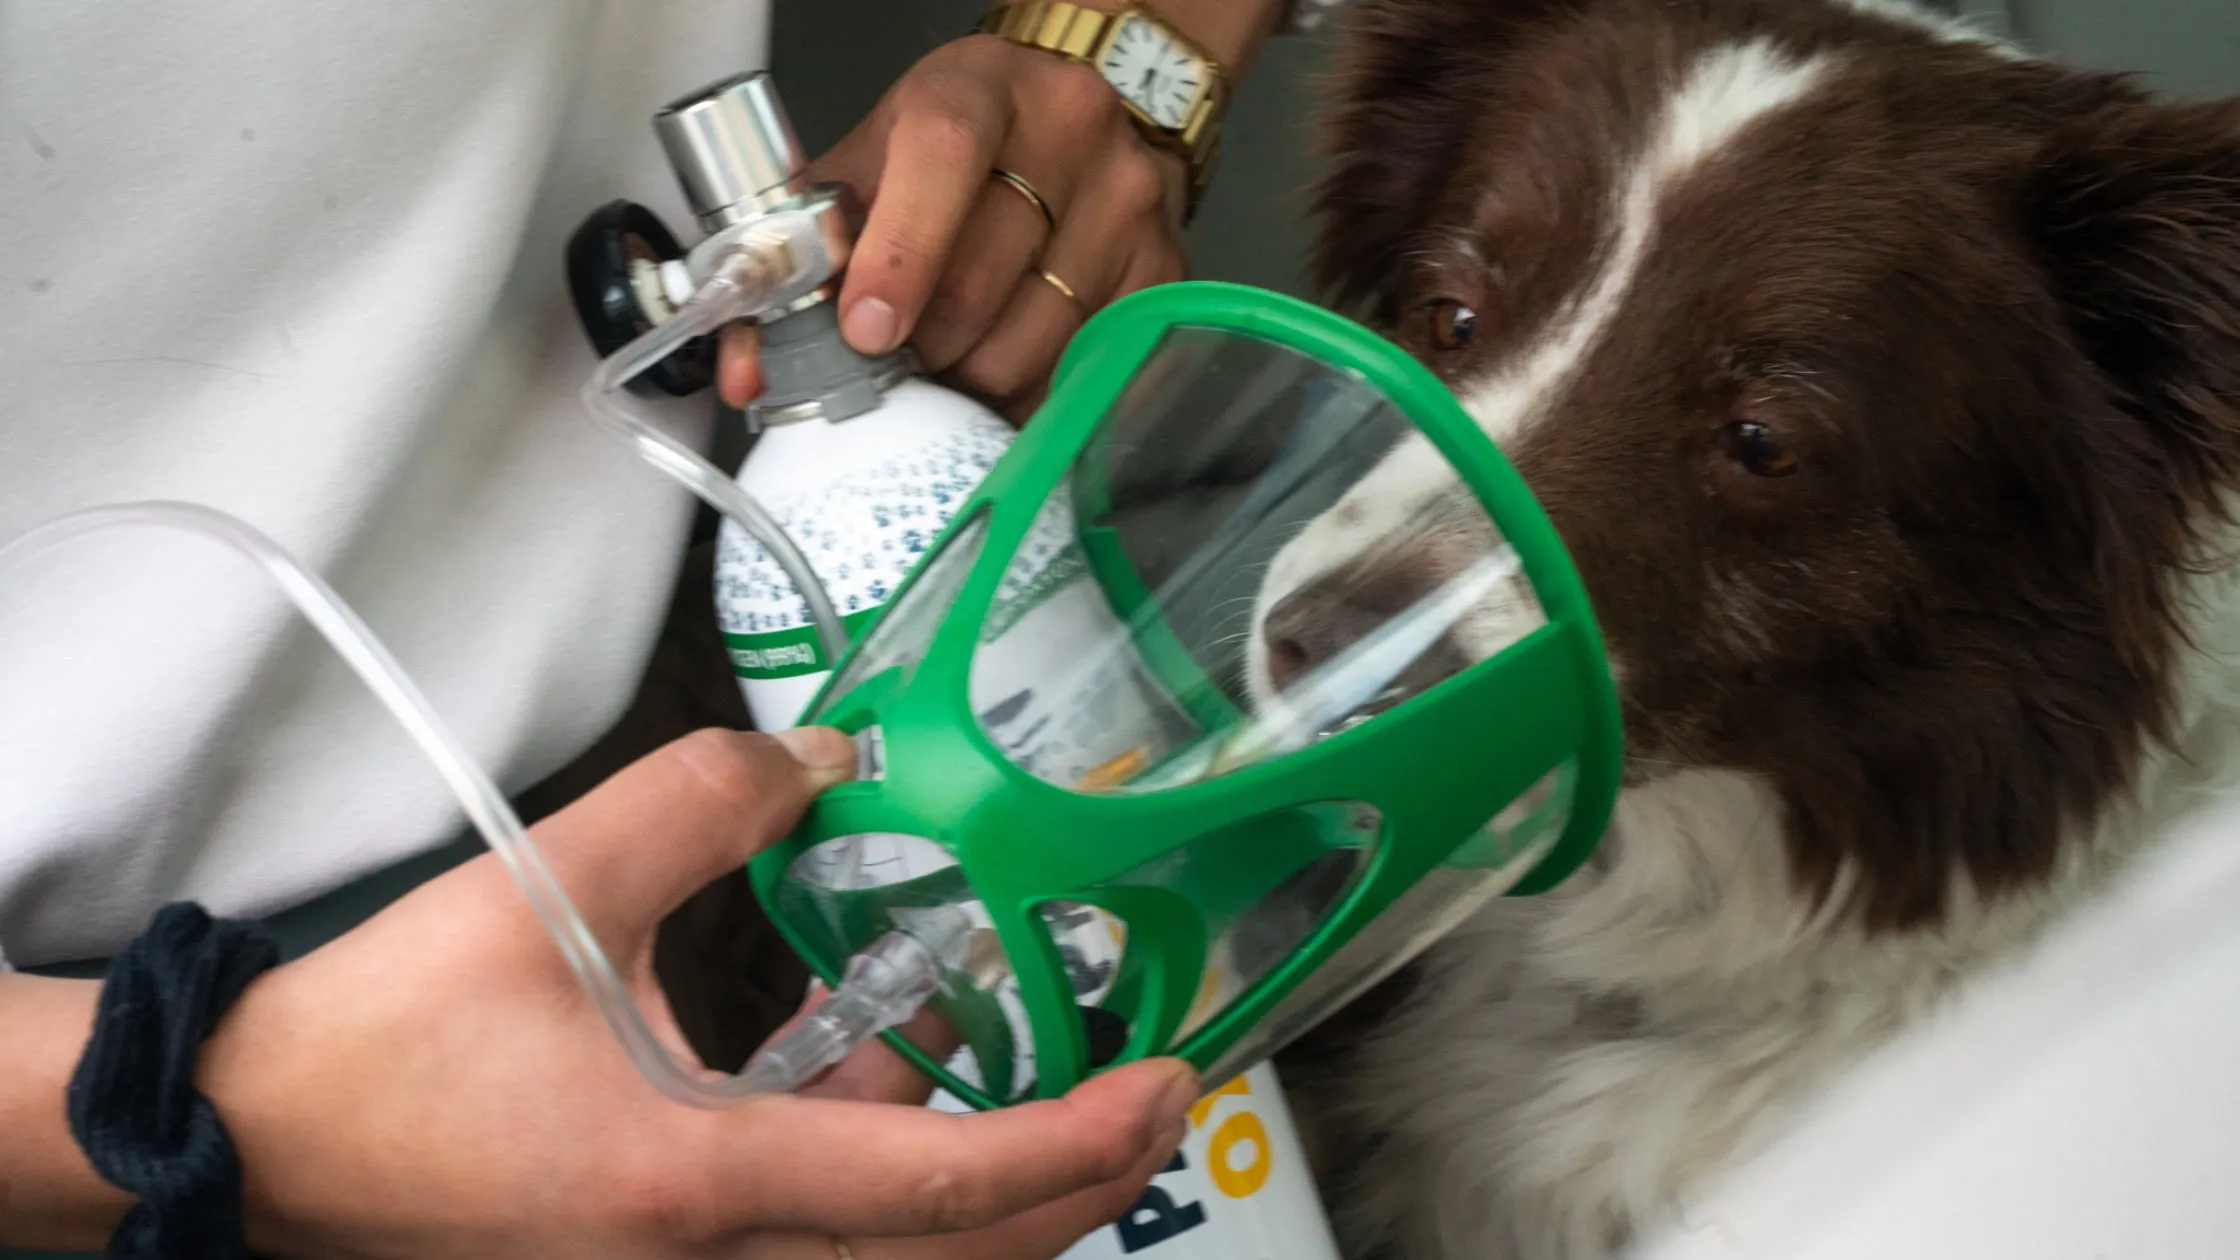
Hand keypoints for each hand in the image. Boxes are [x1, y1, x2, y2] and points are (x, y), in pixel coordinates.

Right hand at [198, 727, 1197, 1257]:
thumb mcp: (543, 890)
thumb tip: (822, 756)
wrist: (261, 1149)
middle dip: (1079, 1182)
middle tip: (1161, 1090)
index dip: (1074, 1138)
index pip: (938, 1186)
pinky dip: (895, 1182)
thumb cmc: (383, 1045)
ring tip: (1065, 1076)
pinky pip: (827, 1247)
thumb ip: (697, 801)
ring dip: (997, 1190)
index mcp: (693, 1183)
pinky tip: (894, 1072)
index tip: (1168, 1077)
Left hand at [720, 35, 1189, 419]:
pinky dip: (1037, 396)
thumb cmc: (964, 144)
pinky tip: (1009, 377)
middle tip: (898, 363)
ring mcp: (1129, 202)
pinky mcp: (1167, 267)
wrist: (1085, 109)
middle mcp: (1070, 134)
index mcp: (980, 91)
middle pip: (982, 279)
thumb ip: (806, 254)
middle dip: (922, 347)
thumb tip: (751, 371)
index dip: (900, 255)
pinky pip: (1090, 368)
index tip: (866, 331)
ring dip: (976, 379)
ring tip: (953, 365)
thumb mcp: (878, 159)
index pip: (943, 159)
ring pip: (1036, 339)